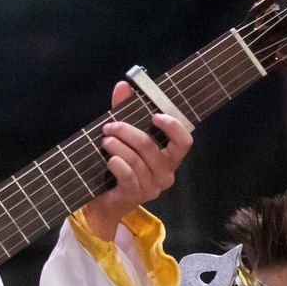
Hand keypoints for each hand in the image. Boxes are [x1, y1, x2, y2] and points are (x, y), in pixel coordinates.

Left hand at [78, 80, 192, 238]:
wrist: (103, 200)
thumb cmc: (117, 165)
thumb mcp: (121, 135)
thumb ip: (124, 110)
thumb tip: (123, 85)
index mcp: (168, 158)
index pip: (184, 142)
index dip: (173, 126)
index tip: (154, 115)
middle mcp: (165, 174)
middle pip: (152, 147)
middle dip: (128, 132)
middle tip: (110, 126)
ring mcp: (151, 188)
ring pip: (137, 161)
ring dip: (118, 146)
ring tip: (105, 141)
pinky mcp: (134, 196)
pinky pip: (129, 176)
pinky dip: (118, 164)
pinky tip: (109, 159)